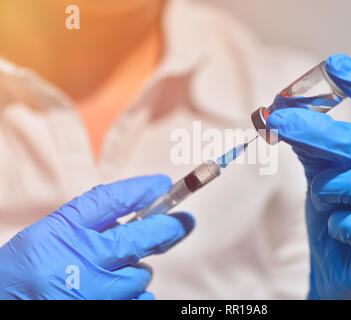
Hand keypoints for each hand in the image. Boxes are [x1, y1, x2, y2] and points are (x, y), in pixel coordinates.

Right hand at [0, 175, 194, 298]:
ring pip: (141, 275)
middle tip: (185, 222)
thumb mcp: (56, 229)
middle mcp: (80, 260)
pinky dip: (135, 292)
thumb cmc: (32, 264)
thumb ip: (97, 217)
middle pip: (140, 239)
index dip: (141, 190)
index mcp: (65, 230)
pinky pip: (139, 300)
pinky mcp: (103, 309)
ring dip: (138, 269)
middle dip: (168, 229)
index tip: (163, 184)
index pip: (110, 201)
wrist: (7, 300)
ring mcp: (93, 292)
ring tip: (116, 269)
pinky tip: (117, 289)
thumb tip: (145, 203)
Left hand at [267, 54, 350, 298]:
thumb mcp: (325, 174)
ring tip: (326, 201)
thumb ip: (310, 145)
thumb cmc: (341, 216)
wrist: (346, 274)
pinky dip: (336, 225)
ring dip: (326, 191)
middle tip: (278, 119)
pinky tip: (342, 232)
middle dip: (313, 131)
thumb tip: (277, 111)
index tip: (335, 64)